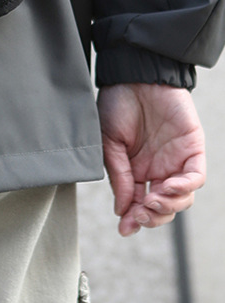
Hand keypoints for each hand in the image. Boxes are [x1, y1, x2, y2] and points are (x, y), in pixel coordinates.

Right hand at [96, 83, 205, 236]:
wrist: (133, 74)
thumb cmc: (116, 103)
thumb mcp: (107, 142)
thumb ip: (118, 175)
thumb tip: (122, 210)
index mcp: (136, 169)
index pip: (140, 204)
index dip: (133, 219)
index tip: (124, 228)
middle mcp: (158, 169)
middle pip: (164, 208)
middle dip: (152, 217)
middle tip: (139, 216)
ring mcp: (176, 160)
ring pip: (182, 199)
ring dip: (168, 206)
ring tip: (152, 201)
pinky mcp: (192, 148)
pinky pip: (195, 177)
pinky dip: (184, 187)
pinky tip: (167, 187)